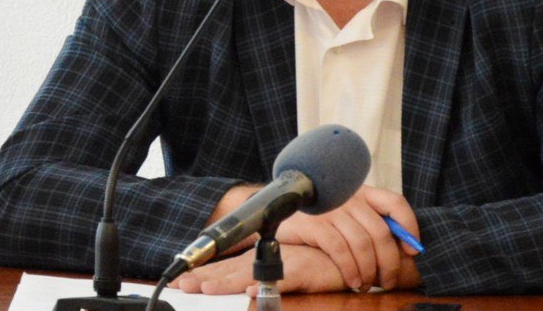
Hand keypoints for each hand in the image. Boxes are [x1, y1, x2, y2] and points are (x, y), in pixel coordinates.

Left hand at [172, 244, 344, 294]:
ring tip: (205, 287)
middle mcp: (276, 255)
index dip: (209, 273)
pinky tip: (251, 291)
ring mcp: (289, 260)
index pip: (233, 265)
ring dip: (229, 280)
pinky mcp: (306, 267)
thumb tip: (248, 289)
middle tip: (183, 284)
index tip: (183, 281)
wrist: (359, 251)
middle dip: (208, 277)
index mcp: (271, 256)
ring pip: (252, 272)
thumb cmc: (328, 258)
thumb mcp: (297, 265)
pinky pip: (284, 278)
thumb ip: (276, 273)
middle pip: (235, 267)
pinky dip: (266, 284)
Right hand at [273, 184, 421, 290]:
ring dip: (369, 271)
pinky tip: (353, 280)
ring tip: (367, 285)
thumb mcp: (347, 211)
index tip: (411, 251)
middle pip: (380, 231)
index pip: (395, 202)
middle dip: (389, 262)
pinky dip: (351, 269)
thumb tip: (402, 247)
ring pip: (362, 244)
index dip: (409, 226)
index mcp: (363, 192)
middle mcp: (350, 197)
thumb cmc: (322, 215)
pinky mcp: (315, 224)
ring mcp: (332, 209)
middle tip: (388, 281)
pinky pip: (340, 250)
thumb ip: (369, 221)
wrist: (280, 207)